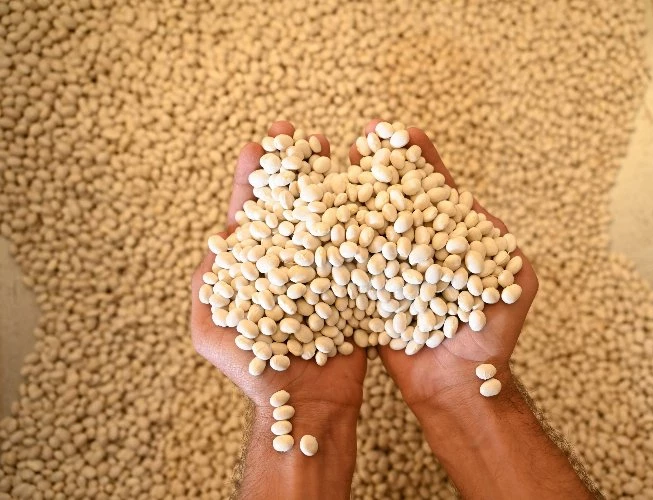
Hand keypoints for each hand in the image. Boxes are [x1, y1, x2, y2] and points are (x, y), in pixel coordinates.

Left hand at [190, 121, 365, 499]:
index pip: (251, 211)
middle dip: (294, 167)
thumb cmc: (255, 370)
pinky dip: (363, 216)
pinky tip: (369, 190)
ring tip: (335, 149)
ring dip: (329, 182)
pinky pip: (358, 244)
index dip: (255, 176)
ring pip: (326, 216)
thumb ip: (208, 280)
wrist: (308, 403)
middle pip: (290, 204)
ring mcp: (322, 268)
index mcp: (253, 265)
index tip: (260, 144)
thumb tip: (219, 236)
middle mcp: (289, 260)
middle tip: (298, 134)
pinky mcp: (353, 281)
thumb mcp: (211, 326)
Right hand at [349, 122, 589, 499]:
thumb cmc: (491, 338)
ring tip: (326, 170)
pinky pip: (348, 263)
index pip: (432, 188)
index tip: (398, 132)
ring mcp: (389, 267)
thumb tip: (477, 210)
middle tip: (355, 142)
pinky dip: (331, 241)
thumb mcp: (514, 286)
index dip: (416, 159)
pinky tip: (313, 220)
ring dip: (348, 196)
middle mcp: (415, 246)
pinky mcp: (366, 293)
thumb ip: (505, 247)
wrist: (455, 386)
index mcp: (450, 236)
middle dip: (375, 168)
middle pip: (393, 198)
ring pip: (366, 225)